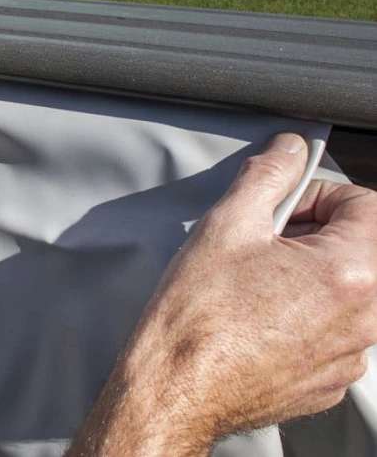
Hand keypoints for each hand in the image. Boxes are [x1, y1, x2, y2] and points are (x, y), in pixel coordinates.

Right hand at [68, 133, 376, 455]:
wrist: (176, 387)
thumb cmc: (198, 313)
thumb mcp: (228, 223)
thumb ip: (270, 174)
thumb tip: (291, 147)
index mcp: (349, 272)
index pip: (367, 205)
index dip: (321, 194)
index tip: (286, 206)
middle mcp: (364, 320)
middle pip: (359, 248)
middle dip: (314, 233)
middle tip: (263, 240)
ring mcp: (349, 357)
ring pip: (345, 291)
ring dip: (309, 274)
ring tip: (256, 280)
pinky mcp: (329, 382)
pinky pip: (333, 331)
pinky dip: (304, 314)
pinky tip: (258, 315)